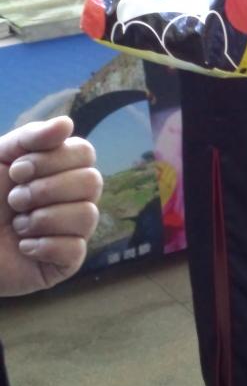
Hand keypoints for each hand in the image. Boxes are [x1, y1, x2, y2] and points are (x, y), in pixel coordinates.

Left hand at [0, 117, 101, 295]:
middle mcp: (72, 198)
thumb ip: (31, 137)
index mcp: (60, 169)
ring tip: (17, 225)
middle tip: (14, 200)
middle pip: (92, 182)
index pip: (85, 153)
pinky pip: (75, 249)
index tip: (16, 171)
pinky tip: (23, 247)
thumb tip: (67, 123)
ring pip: (87, 215)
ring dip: (43, 218)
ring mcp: (72, 230)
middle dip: (47, 189)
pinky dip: (44, 246)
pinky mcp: (65, 262)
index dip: (53, 159)